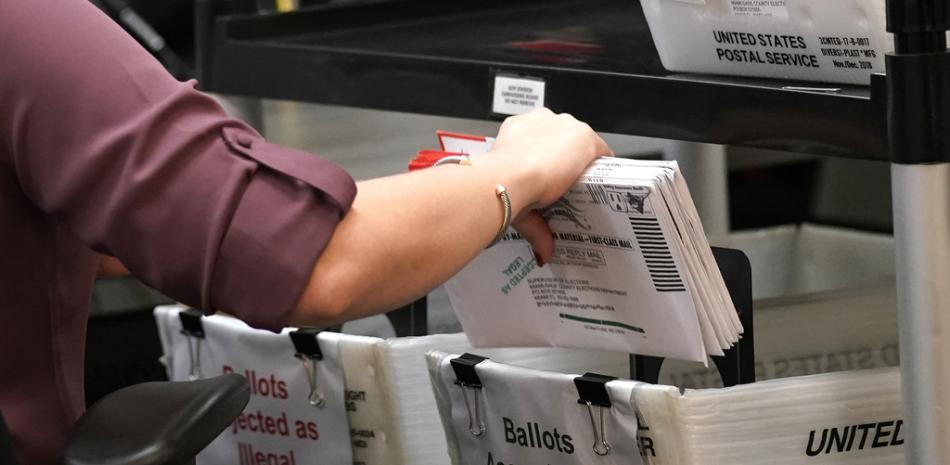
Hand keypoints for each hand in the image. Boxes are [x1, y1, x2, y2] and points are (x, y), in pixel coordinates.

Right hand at [484, 108, 612, 264]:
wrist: (511, 178)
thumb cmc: (501, 185)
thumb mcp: (515, 202)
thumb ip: (534, 225)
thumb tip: (542, 253)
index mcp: (516, 130)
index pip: (540, 139)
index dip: (547, 159)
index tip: (550, 176)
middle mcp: (539, 121)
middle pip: (563, 139)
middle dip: (565, 159)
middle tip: (565, 184)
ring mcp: (564, 125)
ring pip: (581, 142)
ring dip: (583, 161)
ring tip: (584, 185)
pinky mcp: (583, 136)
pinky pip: (601, 149)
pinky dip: (602, 164)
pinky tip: (601, 180)